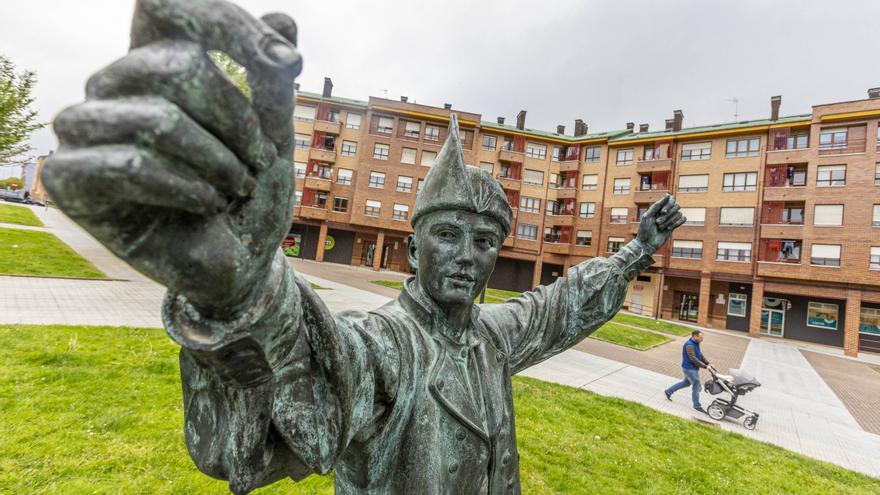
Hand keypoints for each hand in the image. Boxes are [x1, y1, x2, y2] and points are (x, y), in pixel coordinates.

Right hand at [43, 0, 301, 317]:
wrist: (236, 262)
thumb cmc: (249, 192)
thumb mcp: (272, 134)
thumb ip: (271, 82)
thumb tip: (283, 20)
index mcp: (153, 60)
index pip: (167, 5)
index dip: (228, 25)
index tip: (290, 65)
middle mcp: (111, 84)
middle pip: (175, 65)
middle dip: (237, 119)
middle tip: (261, 159)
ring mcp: (83, 127)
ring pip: (158, 119)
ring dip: (217, 161)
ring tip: (236, 187)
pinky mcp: (69, 176)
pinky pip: (133, 165)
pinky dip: (188, 189)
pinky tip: (209, 205)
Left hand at [637, 195, 685, 251]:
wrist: (646, 244)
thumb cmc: (645, 229)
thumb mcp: (648, 216)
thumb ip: (657, 205)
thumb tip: (668, 195)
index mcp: (658, 207)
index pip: (670, 200)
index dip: (668, 206)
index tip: (662, 212)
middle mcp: (665, 212)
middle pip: (676, 206)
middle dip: (668, 215)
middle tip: (658, 223)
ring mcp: (670, 219)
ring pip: (678, 214)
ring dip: (670, 221)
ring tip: (661, 228)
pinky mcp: (673, 226)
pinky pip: (683, 219)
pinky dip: (677, 223)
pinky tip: (669, 228)